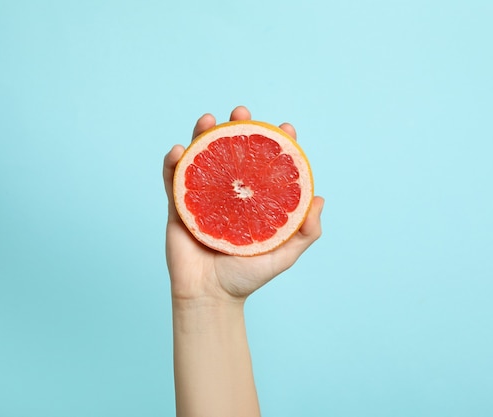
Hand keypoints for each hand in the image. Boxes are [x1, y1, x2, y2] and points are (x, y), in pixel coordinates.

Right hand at [163, 106, 323, 302]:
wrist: (211, 297)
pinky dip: (173, 163)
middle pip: (231, 151)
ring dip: (202, 134)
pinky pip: (172, 180)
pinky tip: (178, 150)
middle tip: (242, 112)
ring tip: (209, 119)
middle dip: (236, 127)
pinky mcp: (178, 207)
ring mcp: (202, 197)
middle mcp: (228, 193)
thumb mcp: (284, 255)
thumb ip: (305, 232)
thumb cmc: (246, 278)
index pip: (264, 165)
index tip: (285, 128)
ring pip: (201, 157)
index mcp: (252, 200)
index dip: (274, 143)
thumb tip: (320, 199)